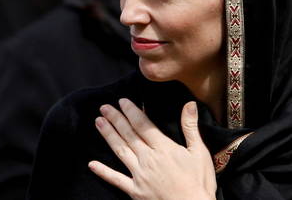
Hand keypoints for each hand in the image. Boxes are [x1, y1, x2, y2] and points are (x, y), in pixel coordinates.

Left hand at [88, 99, 215, 199]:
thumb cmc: (199, 184)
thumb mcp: (200, 154)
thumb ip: (191, 128)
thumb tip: (189, 104)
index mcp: (163, 149)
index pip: (143, 125)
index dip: (131, 111)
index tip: (122, 101)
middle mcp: (148, 159)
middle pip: (128, 134)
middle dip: (115, 119)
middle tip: (104, 107)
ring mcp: (139, 175)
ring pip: (120, 150)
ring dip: (108, 135)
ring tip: (98, 122)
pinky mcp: (134, 191)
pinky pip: (115, 179)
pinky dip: (103, 171)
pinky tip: (91, 164)